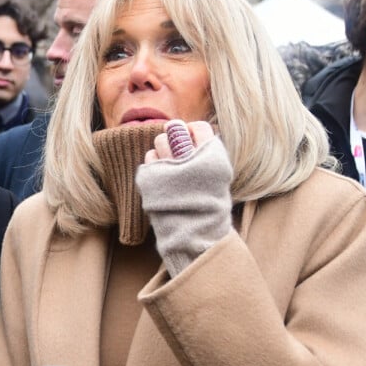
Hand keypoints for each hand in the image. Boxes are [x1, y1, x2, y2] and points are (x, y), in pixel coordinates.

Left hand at [136, 120, 232, 276]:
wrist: (196, 237)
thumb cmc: (209, 208)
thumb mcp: (217, 179)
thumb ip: (205, 157)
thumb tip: (189, 134)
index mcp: (213, 158)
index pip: (200, 128)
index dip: (194, 130)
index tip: (190, 136)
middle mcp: (191, 159)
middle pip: (175, 131)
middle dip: (174, 136)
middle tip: (175, 147)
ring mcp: (170, 168)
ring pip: (159, 141)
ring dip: (162, 149)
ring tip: (168, 164)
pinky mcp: (152, 179)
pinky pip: (148, 159)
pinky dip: (152, 164)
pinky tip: (159, 175)